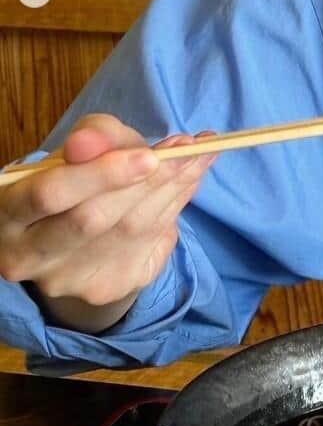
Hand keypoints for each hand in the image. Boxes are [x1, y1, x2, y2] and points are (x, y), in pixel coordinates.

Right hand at [0, 113, 217, 309]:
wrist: (73, 236)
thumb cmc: (72, 180)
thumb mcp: (76, 149)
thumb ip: (91, 137)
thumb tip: (89, 142)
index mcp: (10, 214)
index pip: (48, 196)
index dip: (99, 175)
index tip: (148, 154)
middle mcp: (31, 257)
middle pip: (93, 220)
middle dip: (147, 181)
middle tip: (189, 148)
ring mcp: (69, 280)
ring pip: (130, 233)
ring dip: (174, 188)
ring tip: (201, 153)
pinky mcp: (107, 288)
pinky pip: (152, 244)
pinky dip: (178, 205)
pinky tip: (192, 178)